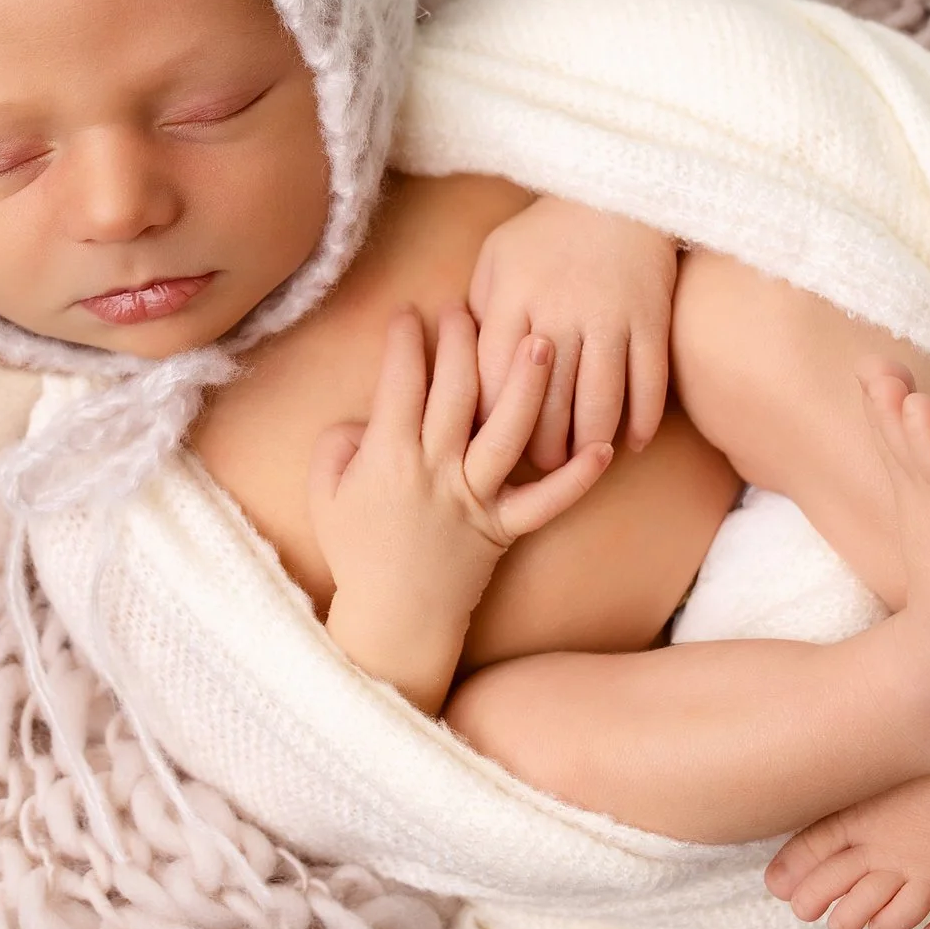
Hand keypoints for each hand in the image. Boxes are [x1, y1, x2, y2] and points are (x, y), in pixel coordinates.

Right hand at [308, 304, 614, 710]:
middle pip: (456, 392)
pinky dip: (577, 479)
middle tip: (468, 308)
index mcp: (388, 458)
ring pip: (506, 433)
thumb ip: (338, 444)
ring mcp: (474, 499)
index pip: (400, 383)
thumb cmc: (356, 553)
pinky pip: (546, 503)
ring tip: (543, 340)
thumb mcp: (325, 493)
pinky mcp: (504, 528)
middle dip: (462, 342)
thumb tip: (366, 414)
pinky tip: (605, 449)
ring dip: (525, 386)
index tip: (410, 313)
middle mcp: (436, 471)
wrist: (394, 620)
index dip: (405, 342)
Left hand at [469, 195, 679, 470]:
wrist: (619, 191)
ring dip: (588, 444)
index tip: (487, 439)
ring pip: (599, 404)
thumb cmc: (547, 233)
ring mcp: (610, 318)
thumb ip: (480, 309)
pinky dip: (641, 422)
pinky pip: (648, 386)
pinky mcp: (651, 321)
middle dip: (540, 446)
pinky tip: (631, 442)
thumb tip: (462, 367)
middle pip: (546, 402)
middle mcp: (560, 312)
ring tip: (578, 459)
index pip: (492, 377)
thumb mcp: (497, 257)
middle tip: (537, 464)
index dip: (489, 417)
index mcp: (514, 297)